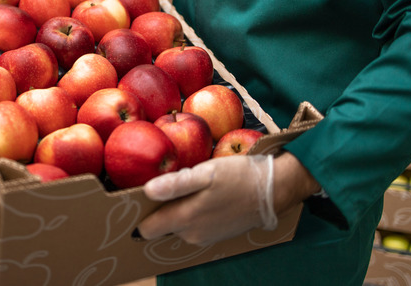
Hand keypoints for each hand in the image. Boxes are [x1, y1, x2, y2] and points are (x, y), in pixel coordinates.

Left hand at [137, 152, 319, 245]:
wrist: (272, 190)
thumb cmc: (237, 177)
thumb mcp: (206, 174)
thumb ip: (176, 184)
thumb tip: (147, 191)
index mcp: (185, 219)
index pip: (147, 228)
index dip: (139, 213)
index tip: (138, 197)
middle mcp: (191, 234)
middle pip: (161, 225)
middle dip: (159, 209)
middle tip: (165, 185)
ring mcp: (204, 237)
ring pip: (177, 225)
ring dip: (177, 210)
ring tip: (186, 187)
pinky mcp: (215, 235)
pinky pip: (193, 225)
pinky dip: (192, 212)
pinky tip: (200, 196)